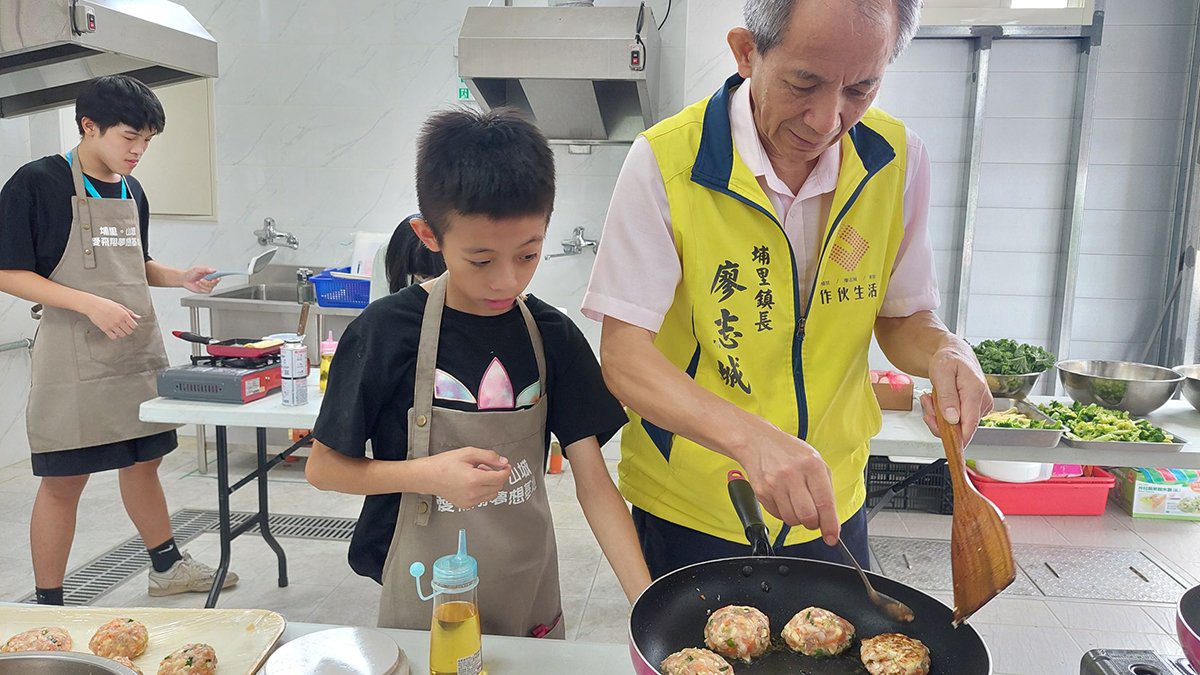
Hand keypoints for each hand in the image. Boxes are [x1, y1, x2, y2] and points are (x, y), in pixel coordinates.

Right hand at [84, 295, 139, 338]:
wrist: (92, 305)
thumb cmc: (106, 304)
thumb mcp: (119, 306)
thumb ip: (130, 312)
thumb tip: (138, 317)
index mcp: (124, 314)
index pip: (134, 326)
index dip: (133, 326)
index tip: (130, 324)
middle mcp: (119, 321)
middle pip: (129, 331)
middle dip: (128, 330)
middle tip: (124, 327)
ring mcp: (112, 325)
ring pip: (122, 335)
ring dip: (122, 333)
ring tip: (119, 329)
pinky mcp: (105, 329)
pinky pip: (113, 337)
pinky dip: (115, 336)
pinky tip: (113, 331)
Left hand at [182, 267, 218, 293]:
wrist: (184, 279)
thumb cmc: (190, 273)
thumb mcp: (197, 269)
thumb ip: (206, 269)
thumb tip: (214, 270)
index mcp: (210, 274)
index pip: (218, 275)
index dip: (220, 276)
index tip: (219, 277)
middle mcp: (210, 280)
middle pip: (215, 282)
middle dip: (209, 281)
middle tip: (203, 279)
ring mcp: (207, 285)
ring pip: (211, 287)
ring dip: (204, 284)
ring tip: (198, 281)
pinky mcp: (204, 290)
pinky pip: (207, 291)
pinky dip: (202, 288)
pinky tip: (198, 284)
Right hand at [421, 447, 511, 508]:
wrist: (428, 476)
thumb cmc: (445, 463)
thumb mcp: (468, 453)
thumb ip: (489, 456)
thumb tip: (503, 462)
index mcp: (474, 479)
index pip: (500, 478)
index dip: (506, 470)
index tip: (505, 466)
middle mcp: (473, 493)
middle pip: (498, 487)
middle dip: (496, 476)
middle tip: (484, 466)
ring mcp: (469, 501)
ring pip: (492, 494)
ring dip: (490, 484)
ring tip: (477, 474)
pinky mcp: (466, 505)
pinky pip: (482, 499)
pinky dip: (482, 490)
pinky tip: (471, 482)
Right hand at [737, 428, 839, 544]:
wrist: (758, 442)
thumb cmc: (789, 452)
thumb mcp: (815, 461)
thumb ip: (825, 488)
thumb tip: (830, 518)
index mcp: (812, 465)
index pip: (825, 503)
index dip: (830, 525)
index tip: (832, 537)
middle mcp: (792, 474)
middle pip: (808, 516)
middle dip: (813, 524)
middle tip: (813, 519)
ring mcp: (775, 484)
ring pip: (792, 519)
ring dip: (798, 519)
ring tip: (796, 503)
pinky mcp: (761, 492)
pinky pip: (778, 515)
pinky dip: (784, 513)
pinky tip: (783, 498)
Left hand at [919, 337, 992, 442]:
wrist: (954, 353)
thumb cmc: (949, 359)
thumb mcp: (941, 373)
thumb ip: (947, 396)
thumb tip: (953, 419)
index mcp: (975, 392)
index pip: (970, 425)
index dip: (958, 439)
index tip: (947, 446)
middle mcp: (982, 402)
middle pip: (961, 428)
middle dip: (939, 421)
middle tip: (927, 404)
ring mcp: (980, 406)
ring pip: (957, 425)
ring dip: (939, 416)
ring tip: (930, 398)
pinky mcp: (975, 409)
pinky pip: (957, 420)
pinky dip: (944, 414)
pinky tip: (938, 401)